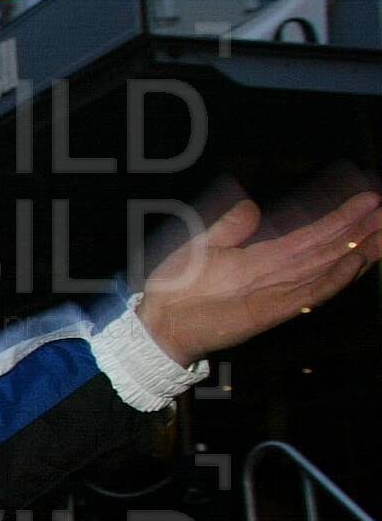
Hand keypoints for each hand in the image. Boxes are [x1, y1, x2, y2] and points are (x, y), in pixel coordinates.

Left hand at [139, 181, 381, 363]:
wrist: (159, 321)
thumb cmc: (176, 287)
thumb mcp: (202, 246)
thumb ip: (229, 228)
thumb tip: (251, 205)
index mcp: (264, 255)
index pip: (312, 233)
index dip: (340, 217)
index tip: (369, 199)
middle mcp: (278, 272)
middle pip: (329, 248)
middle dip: (362, 229)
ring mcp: (278, 292)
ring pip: (328, 267)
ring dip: (359, 250)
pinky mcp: (272, 311)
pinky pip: (309, 293)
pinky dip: (333, 278)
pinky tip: (356, 261)